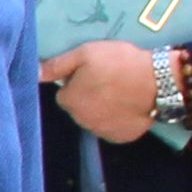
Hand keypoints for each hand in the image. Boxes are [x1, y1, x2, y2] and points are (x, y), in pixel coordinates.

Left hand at [42, 42, 161, 143]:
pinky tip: (129, 105)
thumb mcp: (86, 53)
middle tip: (108, 81)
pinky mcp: (120, 138)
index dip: (77, 83)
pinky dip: (118, 119)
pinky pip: (113, 128)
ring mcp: (101, 132)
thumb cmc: (119, 63)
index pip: (65, 94)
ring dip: (102, 109)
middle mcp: (81, 121)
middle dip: (88, 97)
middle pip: (79, 108)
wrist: (157, 82)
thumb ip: (57, 65)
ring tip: (120, 92)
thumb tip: (34, 72)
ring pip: (95, 119)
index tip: (93, 73)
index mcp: (70, 101)